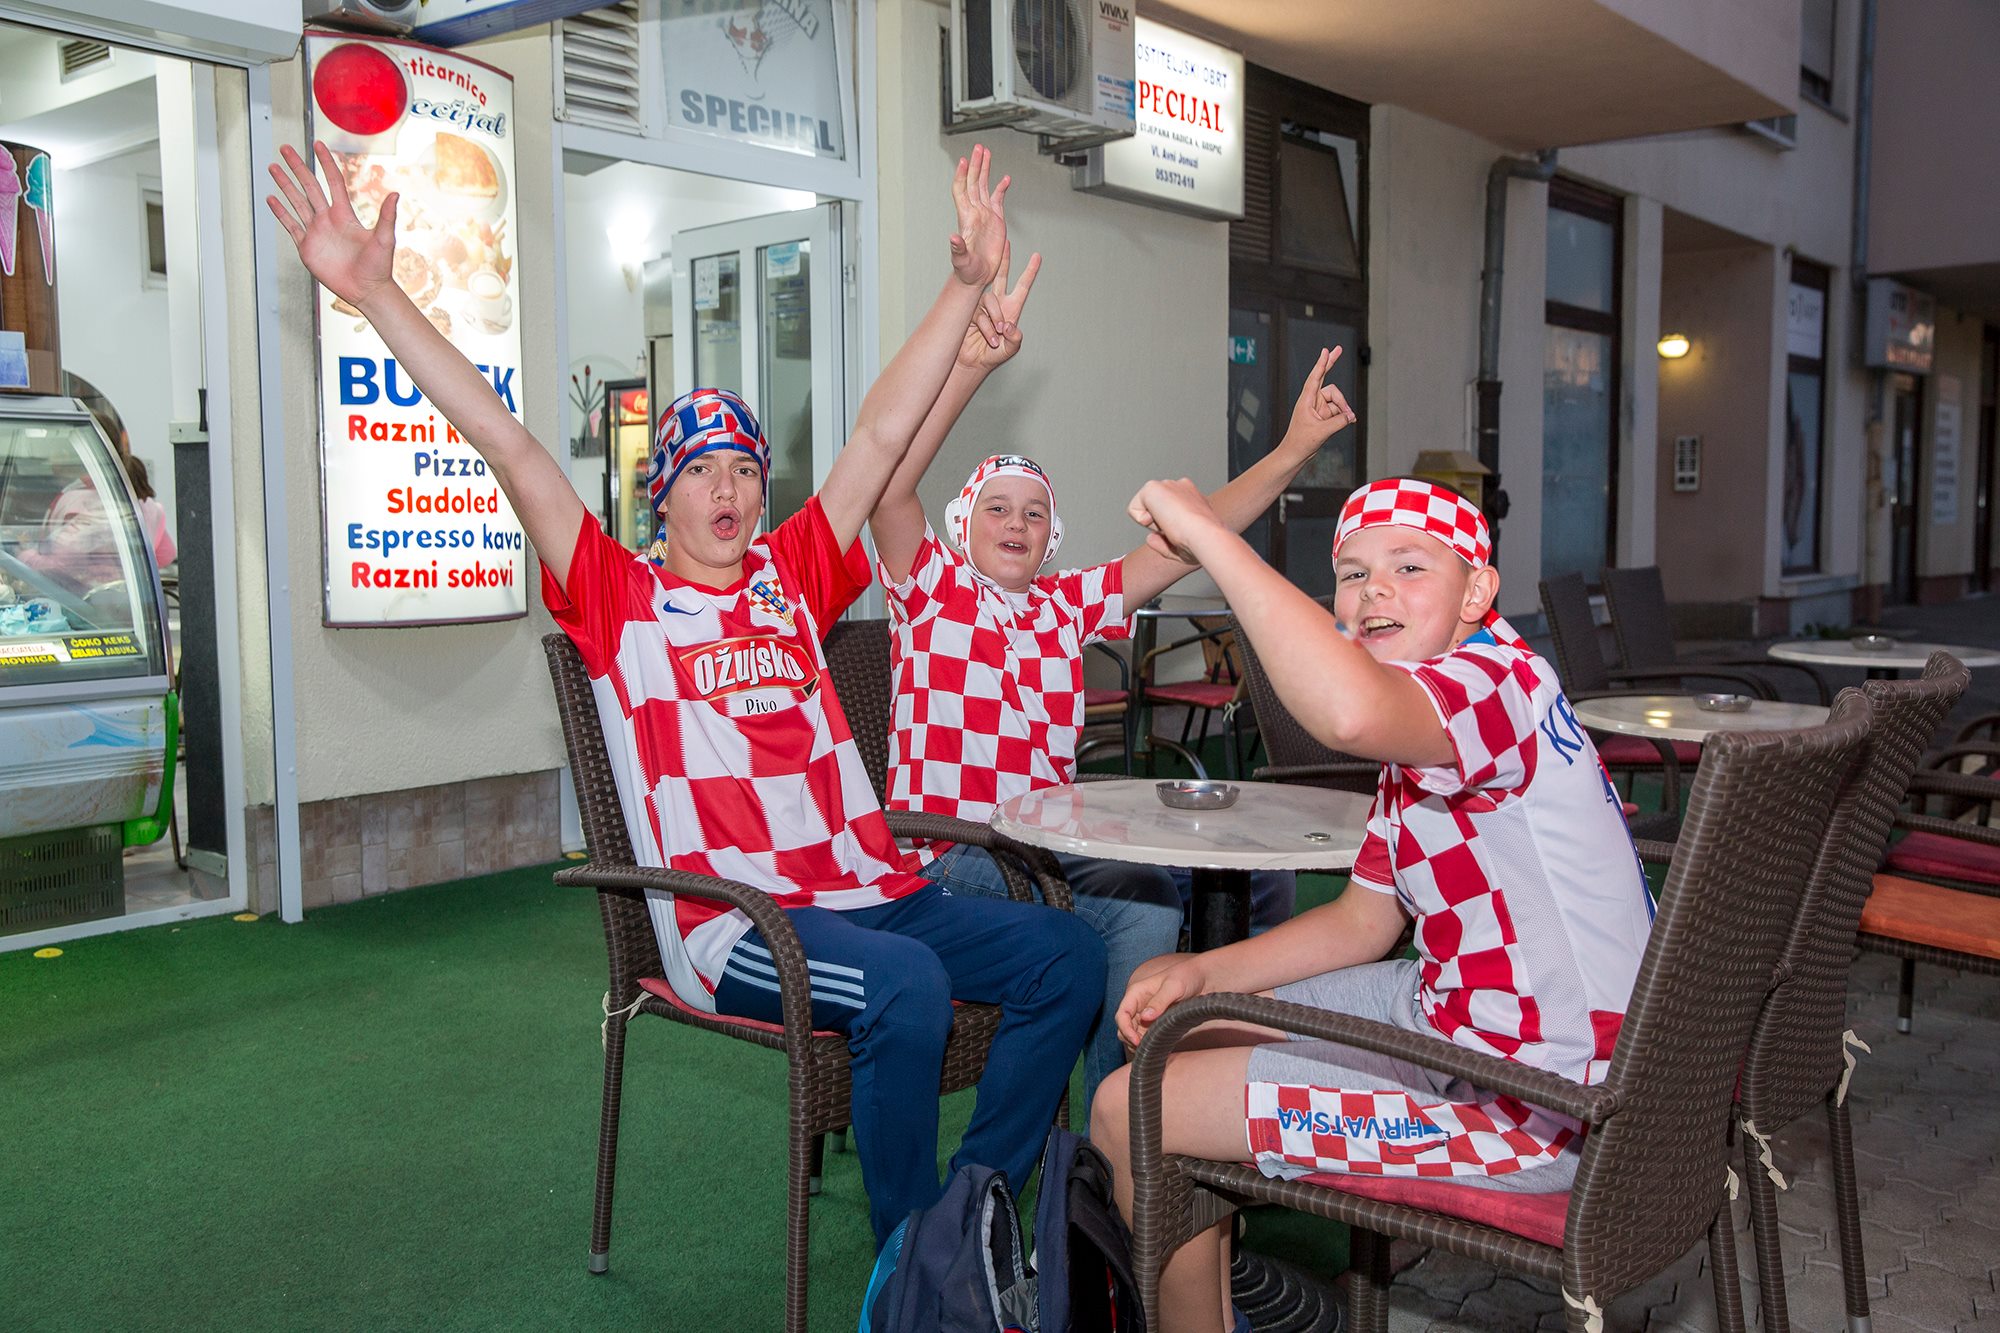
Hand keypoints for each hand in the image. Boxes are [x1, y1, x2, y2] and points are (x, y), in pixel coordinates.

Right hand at [266, 142, 398, 311]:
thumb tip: (395, 194)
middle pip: (309, 187)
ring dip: (285, 185)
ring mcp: (316, 232)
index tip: (318, 145)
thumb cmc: (379, 267)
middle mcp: (328, 219)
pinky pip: (291, 226)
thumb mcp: (384, 239)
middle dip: (297, 167)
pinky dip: (280, 212)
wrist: (367, 290)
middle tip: (285, 148)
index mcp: (345, 214)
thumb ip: (386, 216)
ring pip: (296, 202)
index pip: (333, 182)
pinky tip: (271, 199)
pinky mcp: (306, 247)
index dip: (325, 163)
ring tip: (273, 167)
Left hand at [948, 143, 1010, 287]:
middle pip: (973, 182)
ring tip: (986, 153)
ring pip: (984, 186)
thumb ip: (957, 248)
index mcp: (967, 218)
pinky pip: (998, 200)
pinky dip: (1001, 188)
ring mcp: (985, 215)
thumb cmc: (967, 271)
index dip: (962, 176)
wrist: (977, 277)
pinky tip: (1004, 179)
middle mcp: (975, 213)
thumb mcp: (961, 261)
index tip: (964, 160)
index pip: (961, 191)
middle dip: (975, 164)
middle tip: (978, 148)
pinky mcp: (996, 221)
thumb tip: (952, 238)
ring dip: (984, 170)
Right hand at [957, 241, 1042, 367]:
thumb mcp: (1010, 349)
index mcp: (1012, 308)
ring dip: (994, 317)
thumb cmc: (992, 355)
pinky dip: (986, 326)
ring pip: (990, 299)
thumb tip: (1009, 325)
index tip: (1037, 257)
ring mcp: (983, 306)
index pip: (1022, 286)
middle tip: (1005, 243)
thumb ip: (1014, 339)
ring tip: (997, 334)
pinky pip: (979, 313)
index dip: (1030, 272)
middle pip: (1001, 276)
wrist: (972, 362)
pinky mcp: (970, 311)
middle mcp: (998, 303)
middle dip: (1004, 260)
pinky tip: (989, 336)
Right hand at [1115, 954, 1210, 1046]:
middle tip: (1147, 1047)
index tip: (1137, 1041)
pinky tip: (1157, 1047)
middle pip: (1124, 1028)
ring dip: (1139, 1045)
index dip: (1125, 1029)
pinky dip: (1148, 1045)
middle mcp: (1138, 1006)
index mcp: (1136, 993)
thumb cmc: (1187, 976)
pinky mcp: (1156, 1024)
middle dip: (1131, 1040)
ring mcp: (1146, 1016)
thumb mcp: (1174, 986)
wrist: (1203, 979)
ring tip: (1153, 1048)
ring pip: (1133, 1035)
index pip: (1122, 1015)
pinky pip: (1146, 1038)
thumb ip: (1159, 1001)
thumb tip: (1145, 1017)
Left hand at [1128, 478, 1222, 564]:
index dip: (1168, 525)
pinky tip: (1161, 522)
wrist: (1206, 536)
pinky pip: (1133, 509)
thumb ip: (1164, 542)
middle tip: (1177, 530)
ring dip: (1154, 523)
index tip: (1181, 532)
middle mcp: (1180, 487)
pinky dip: (1141, 521)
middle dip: (1160, 523)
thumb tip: (1149, 538)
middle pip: (1155, 508)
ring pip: (1145, 508)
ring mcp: (1166, 485)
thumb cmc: (1201, 544)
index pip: (1168, 509)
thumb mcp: (1183, 547)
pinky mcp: (1152, 488)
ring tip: (1171, 526)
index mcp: (1191, 496)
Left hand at [1279, 346, 1356, 455]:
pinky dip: (1344, 415)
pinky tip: (1350, 420)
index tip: (1326, 350)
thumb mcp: (1322, 431)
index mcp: (1306, 400)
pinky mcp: (1323, 416)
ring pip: (1337, 401)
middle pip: (1326, 379)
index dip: (1322, 363)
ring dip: (1344, 408)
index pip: (1315, 377)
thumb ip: (1339, 421)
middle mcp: (1312, 401)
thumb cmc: (1301, 442)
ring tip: (1349, 419)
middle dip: (1332, 364)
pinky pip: (1338, 411)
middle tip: (1339, 348)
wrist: (1295, 454)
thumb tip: (1351, 416)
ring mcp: (1318, 408)